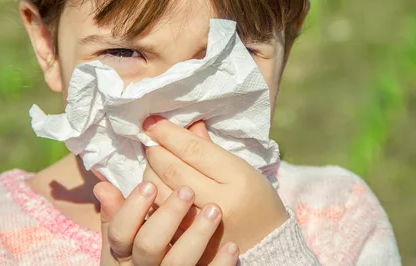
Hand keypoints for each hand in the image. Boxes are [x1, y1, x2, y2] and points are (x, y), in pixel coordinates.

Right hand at [93, 180, 239, 265]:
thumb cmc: (139, 257)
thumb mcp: (124, 241)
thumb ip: (117, 213)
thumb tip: (102, 185)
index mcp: (122, 253)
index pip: (120, 232)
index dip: (132, 209)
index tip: (150, 184)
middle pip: (149, 245)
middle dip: (167, 217)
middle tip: (187, 190)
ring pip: (177, 263)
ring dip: (196, 235)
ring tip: (215, 210)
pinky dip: (219, 263)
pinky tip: (231, 245)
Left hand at [142, 117, 288, 253]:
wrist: (267, 241)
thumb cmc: (254, 197)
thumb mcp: (240, 167)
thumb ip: (208, 147)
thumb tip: (180, 125)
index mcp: (237, 178)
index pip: (194, 150)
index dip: (168, 134)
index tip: (151, 122)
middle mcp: (220, 203)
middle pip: (173, 170)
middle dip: (155, 150)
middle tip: (148, 138)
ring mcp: (202, 227)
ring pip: (161, 193)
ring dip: (149, 172)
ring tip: (152, 161)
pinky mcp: (189, 241)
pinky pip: (160, 215)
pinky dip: (152, 196)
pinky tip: (153, 184)